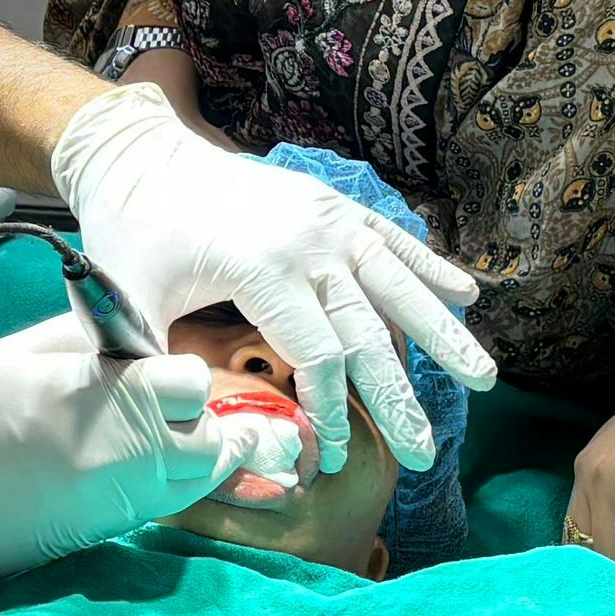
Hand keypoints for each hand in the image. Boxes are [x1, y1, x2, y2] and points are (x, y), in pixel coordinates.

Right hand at [0, 315, 304, 590]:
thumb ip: (94, 341)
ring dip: (198, 458)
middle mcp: (117, 460)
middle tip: (187, 406)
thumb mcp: (21, 353)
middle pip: (213, 444)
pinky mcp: (98, 540)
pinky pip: (161, 509)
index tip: (166, 368)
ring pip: (197, 485)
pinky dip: (166, 485)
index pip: (193, 385)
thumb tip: (149, 336)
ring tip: (176, 435)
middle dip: (209, 422)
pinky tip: (138, 465)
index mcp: (95, 400)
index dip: (186, 374)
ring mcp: (111, 508)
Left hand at [50, 86, 491, 478]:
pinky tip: (468, 296)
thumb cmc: (134, 233)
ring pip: (398, 285)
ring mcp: (329, 218)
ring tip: (483, 379)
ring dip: (442, 335)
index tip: (332, 459)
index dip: (327, 413)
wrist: (143, 156)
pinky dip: (431, 268)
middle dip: (395, 400)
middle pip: (367, 333)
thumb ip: (152, 362)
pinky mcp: (334, 205)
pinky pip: (392, 240)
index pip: (316, 356)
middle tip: (423, 454)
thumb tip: (178, 430)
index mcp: (264, 267)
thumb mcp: (131, 298)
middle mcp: (310, 241)